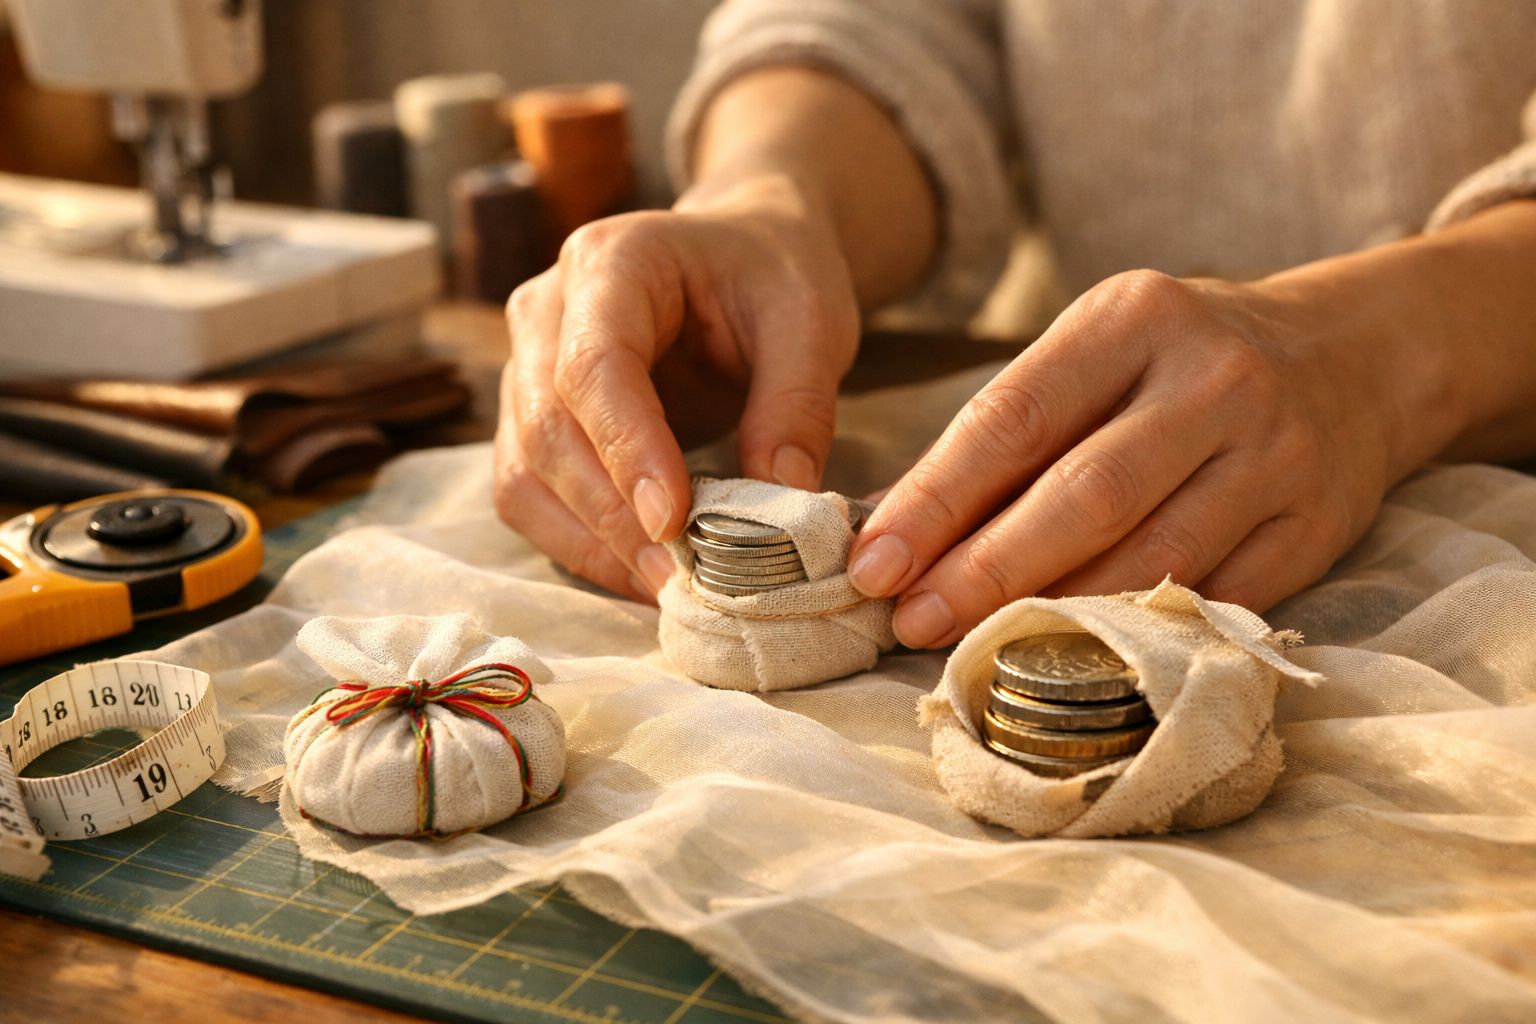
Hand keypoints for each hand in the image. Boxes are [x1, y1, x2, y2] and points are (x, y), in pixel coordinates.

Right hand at [493, 174, 859, 600]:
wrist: (744, 255)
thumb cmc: (774, 276)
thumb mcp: (811, 321)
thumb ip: (798, 404)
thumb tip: (781, 500)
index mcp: (610, 261)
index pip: (593, 366)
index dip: (627, 449)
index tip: (674, 522)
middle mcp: (545, 310)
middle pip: (546, 426)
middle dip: (610, 515)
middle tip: (679, 577)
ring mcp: (526, 368)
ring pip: (524, 472)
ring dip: (589, 541)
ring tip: (665, 587)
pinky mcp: (531, 421)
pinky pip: (531, 496)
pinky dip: (580, 544)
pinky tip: (642, 574)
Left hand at [847, 268, 1452, 645]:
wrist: (1350, 359)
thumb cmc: (1179, 363)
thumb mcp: (1100, 350)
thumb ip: (1016, 429)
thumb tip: (905, 533)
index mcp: (1136, 317)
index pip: (1015, 417)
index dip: (937, 500)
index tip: (874, 562)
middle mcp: (1214, 379)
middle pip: (1084, 495)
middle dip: (986, 569)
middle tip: (912, 621)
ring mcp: (1275, 455)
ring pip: (1151, 557)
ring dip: (1054, 613)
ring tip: (974, 647)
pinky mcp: (1316, 526)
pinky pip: (1214, 598)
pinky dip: (1139, 634)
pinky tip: (1078, 659)